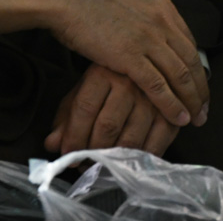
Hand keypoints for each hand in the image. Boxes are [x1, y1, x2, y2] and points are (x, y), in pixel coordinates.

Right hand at [0, 0, 209, 128]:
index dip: (196, 68)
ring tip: (196, 118)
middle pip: (190, 61)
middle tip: (204, 109)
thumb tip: (143, 29)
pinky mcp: (130, 56)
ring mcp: (148, 38)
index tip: (200, 84)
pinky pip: (159, 86)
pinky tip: (179, 118)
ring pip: (180, 75)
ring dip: (191, 100)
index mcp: (162, 5)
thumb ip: (141, 14)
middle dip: (200, 88)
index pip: (189, 42)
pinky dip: (171, 105)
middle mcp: (161, 21)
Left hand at [45, 64, 181, 156]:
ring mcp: (152, 98)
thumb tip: (51, 144)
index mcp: (103, 72)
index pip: (84, 108)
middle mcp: (129, 83)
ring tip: (103, 166)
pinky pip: (155, 144)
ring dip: (114, 160)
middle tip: (85, 164)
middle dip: (93, 152)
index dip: (73, 137)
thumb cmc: (111, 78)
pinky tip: (129, 161)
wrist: (150, 56)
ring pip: (130, 139)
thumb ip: (67, 116)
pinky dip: (140, 159)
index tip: (67, 155)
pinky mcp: (171, 112)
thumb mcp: (85, 89)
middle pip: (107, 126)